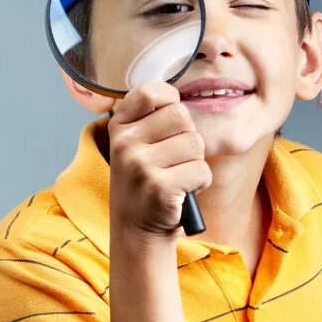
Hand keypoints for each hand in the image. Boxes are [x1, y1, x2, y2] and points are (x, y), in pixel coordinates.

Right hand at [108, 81, 211, 237]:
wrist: (136, 228)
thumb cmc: (144, 179)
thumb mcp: (134, 144)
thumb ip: (150, 117)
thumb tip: (180, 93)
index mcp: (119, 127)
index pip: (152, 92)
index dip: (170, 101)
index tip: (170, 121)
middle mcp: (124, 143)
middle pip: (181, 115)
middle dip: (188, 135)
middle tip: (174, 157)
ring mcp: (140, 165)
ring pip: (195, 143)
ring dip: (195, 161)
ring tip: (177, 175)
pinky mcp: (160, 187)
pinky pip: (202, 170)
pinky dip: (200, 182)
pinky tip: (182, 191)